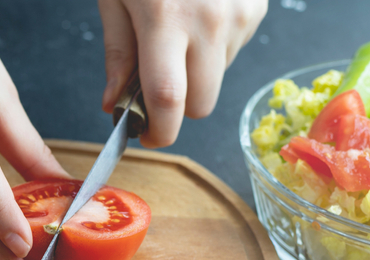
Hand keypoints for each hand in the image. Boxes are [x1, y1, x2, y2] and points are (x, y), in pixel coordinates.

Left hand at [99, 0, 266, 146]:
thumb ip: (117, 54)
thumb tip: (113, 104)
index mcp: (164, 21)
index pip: (168, 100)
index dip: (158, 132)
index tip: (145, 137)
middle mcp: (209, 22)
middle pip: (201, 104)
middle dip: (176, 108)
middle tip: (153, 90)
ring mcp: (239, 15)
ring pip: (217, 79)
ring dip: (195, 74)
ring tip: (176, 35)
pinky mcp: (256, 8)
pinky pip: (233, 51)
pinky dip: (213, 48)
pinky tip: (198, 17)